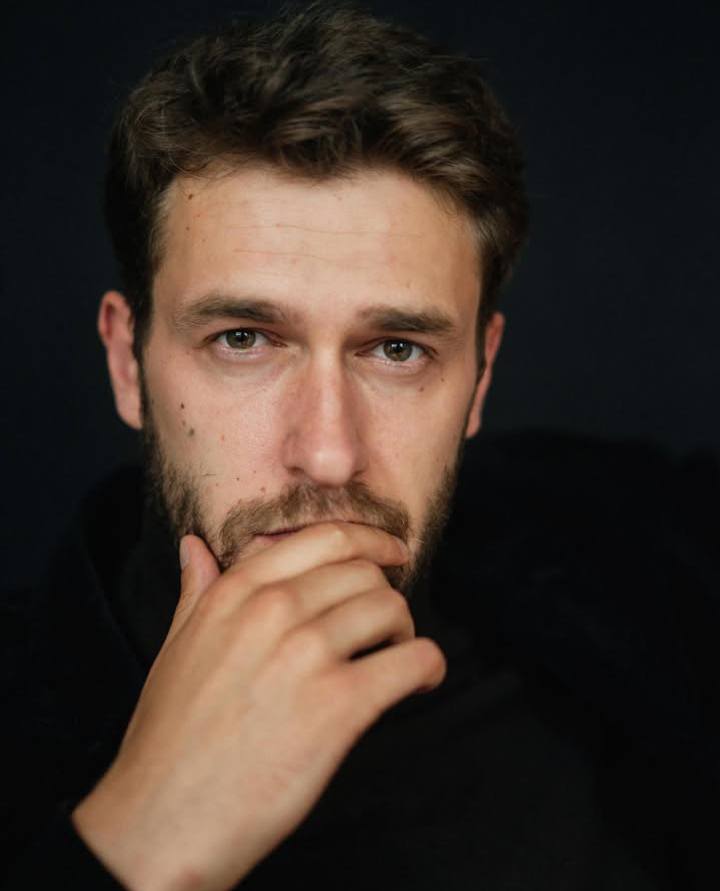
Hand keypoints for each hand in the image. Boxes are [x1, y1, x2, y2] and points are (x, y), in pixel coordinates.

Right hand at [71, 522, 445, 890]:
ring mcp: (306, 653)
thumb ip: (196, 591)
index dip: (370, 542)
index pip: (324, 538)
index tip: (390, 556)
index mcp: (236, 592)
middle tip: (383, 629)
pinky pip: (413, 660)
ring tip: (394, 658)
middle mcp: (272, 610)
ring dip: (405, 632)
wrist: (162, 819)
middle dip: (384, 595)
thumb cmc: (168, 739)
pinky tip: (420, 683)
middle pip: (364, 573)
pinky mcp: (338, 705)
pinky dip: (429, 668)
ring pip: (392, 608)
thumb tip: (194, 546)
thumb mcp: (174, 648)